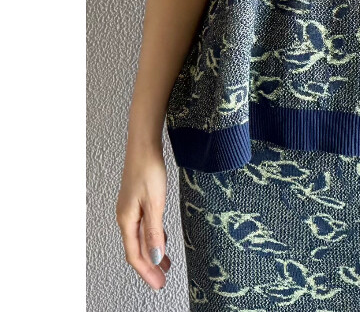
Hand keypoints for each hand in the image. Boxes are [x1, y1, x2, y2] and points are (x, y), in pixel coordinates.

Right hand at [115, 145, 170, 289]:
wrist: (144, 146)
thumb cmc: (148, 170)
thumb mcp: (155, 203)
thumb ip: (154, 231)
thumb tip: (154, 257)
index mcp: (127, 220)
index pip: (135, 255)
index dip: (146, 272)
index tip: (158, 284)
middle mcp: (125, 217)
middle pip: (135, 249)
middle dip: (148, 266)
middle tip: (161, 280)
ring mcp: (130, 209)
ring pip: (140, 238)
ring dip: (151, 252)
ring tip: (163, 265)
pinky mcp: (137, 202)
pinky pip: (143, 227)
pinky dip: (152, 237)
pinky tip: (160, 239)